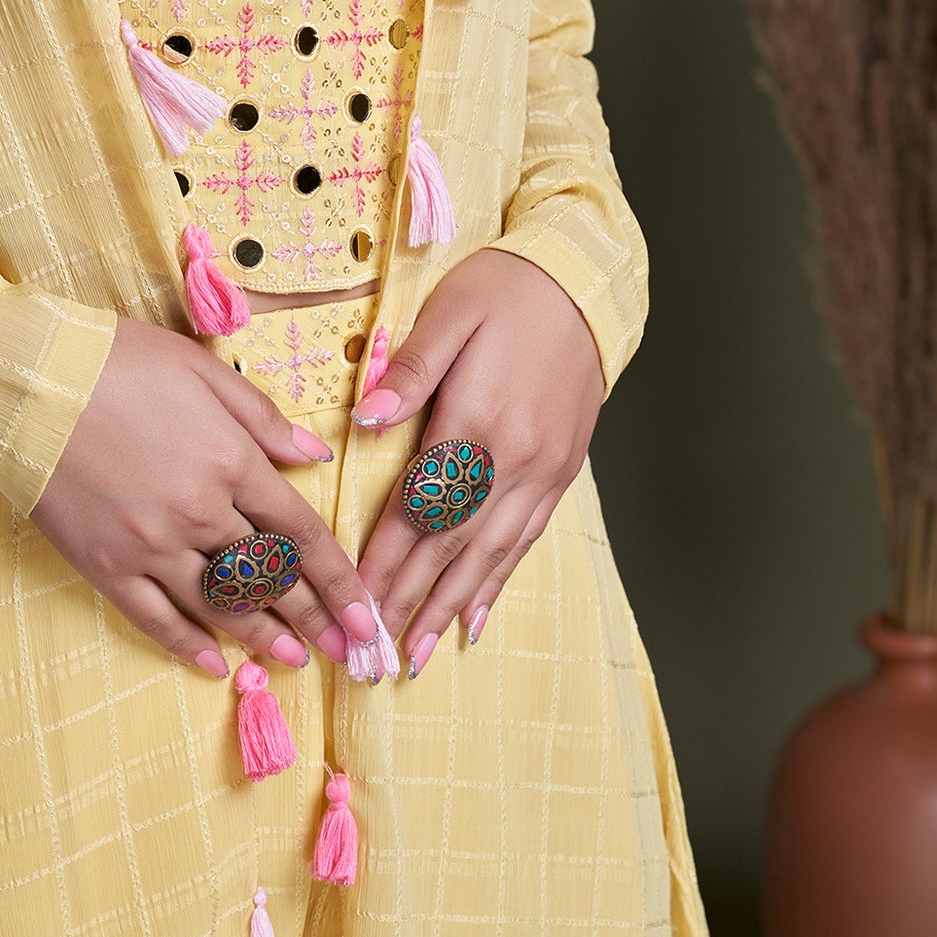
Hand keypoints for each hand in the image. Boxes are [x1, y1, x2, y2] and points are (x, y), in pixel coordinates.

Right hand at [31, 315, 380, 678]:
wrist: (27, 382)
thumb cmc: (116, 361)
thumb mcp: (200, 369)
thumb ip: (260, 416)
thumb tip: (312, 455)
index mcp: (229, 459)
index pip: (300, 532)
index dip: (339, 579)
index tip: (368, 615)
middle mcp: (200, 512)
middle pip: (270, 578)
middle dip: (315, 619)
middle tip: (348, 653)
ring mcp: (152, 546)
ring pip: (221, 606)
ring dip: (262, 637)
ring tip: (295, 662)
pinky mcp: (108, 567)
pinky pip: (157, 620)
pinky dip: (189, 646)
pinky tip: (216, 666)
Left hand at [354, 248, 603, 675]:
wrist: (583, 283)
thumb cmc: (505, 290)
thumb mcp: (450, 314)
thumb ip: (410, 372)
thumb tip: (365, 419)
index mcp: (476, 420)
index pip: (420, 506)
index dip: (385, 556)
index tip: (354, 598)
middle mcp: (513, 459)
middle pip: (452, 544)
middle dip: (410, 600)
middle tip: (374, 653)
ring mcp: (542, 471)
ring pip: (490, 555)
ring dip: (450, 606)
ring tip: (418, 653)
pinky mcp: (561, 472)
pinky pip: (525, 540)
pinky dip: (497, 583)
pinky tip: (474, 614)